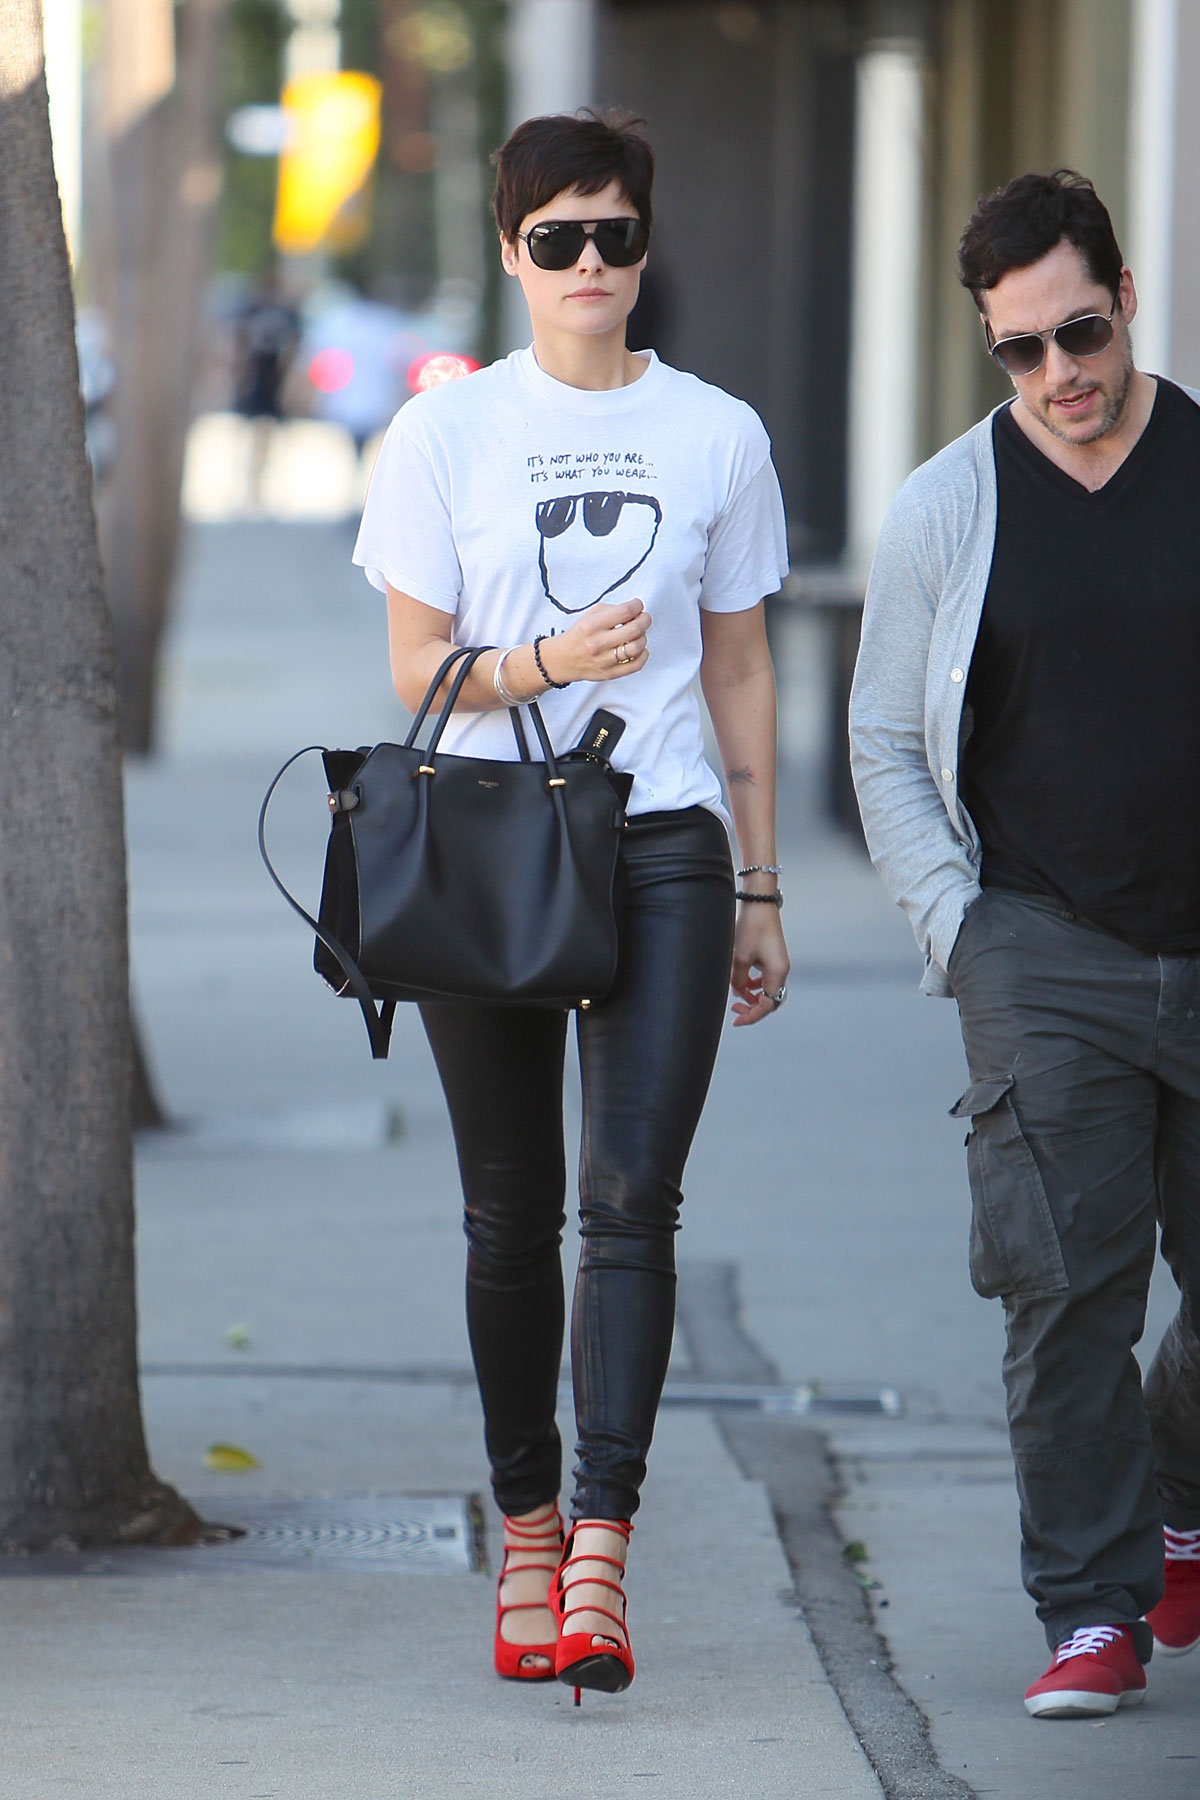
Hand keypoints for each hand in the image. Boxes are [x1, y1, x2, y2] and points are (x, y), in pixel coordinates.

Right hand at [538, 599, 650, 684]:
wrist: (562, 659)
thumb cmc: (579, 635)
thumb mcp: (590, 615)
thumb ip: (612, 610)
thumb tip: (635, 610)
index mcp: (592, 625)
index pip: (624, 612)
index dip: (637, 606)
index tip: (638, 605)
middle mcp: (597, 643)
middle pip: (634, 629)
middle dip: (645, 620)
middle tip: (644, 618)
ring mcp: (604, 660)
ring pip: (637, 647)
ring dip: (643, 637)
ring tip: (638, 634)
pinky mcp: (609, 673)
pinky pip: (636, 665)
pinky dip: (643, 654)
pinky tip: (639, 649)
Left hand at [729, 906, 788, 1026]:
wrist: (758, 904)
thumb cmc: (750, 928)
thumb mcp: (739, 958)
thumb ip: (738, 980)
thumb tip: (738, 994)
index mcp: (777, 972)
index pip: (767, 1005)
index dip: (752, 1016)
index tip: (736, 1020)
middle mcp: (781, 970)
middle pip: (770, 1000)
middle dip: (752, 1008)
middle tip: (734, 1010)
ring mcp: (777, 964)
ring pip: (766, 990)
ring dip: (752, 997)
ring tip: (736, 997)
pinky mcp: (771, 957)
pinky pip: (764, 979)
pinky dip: (753, 984)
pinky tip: (741, 983)